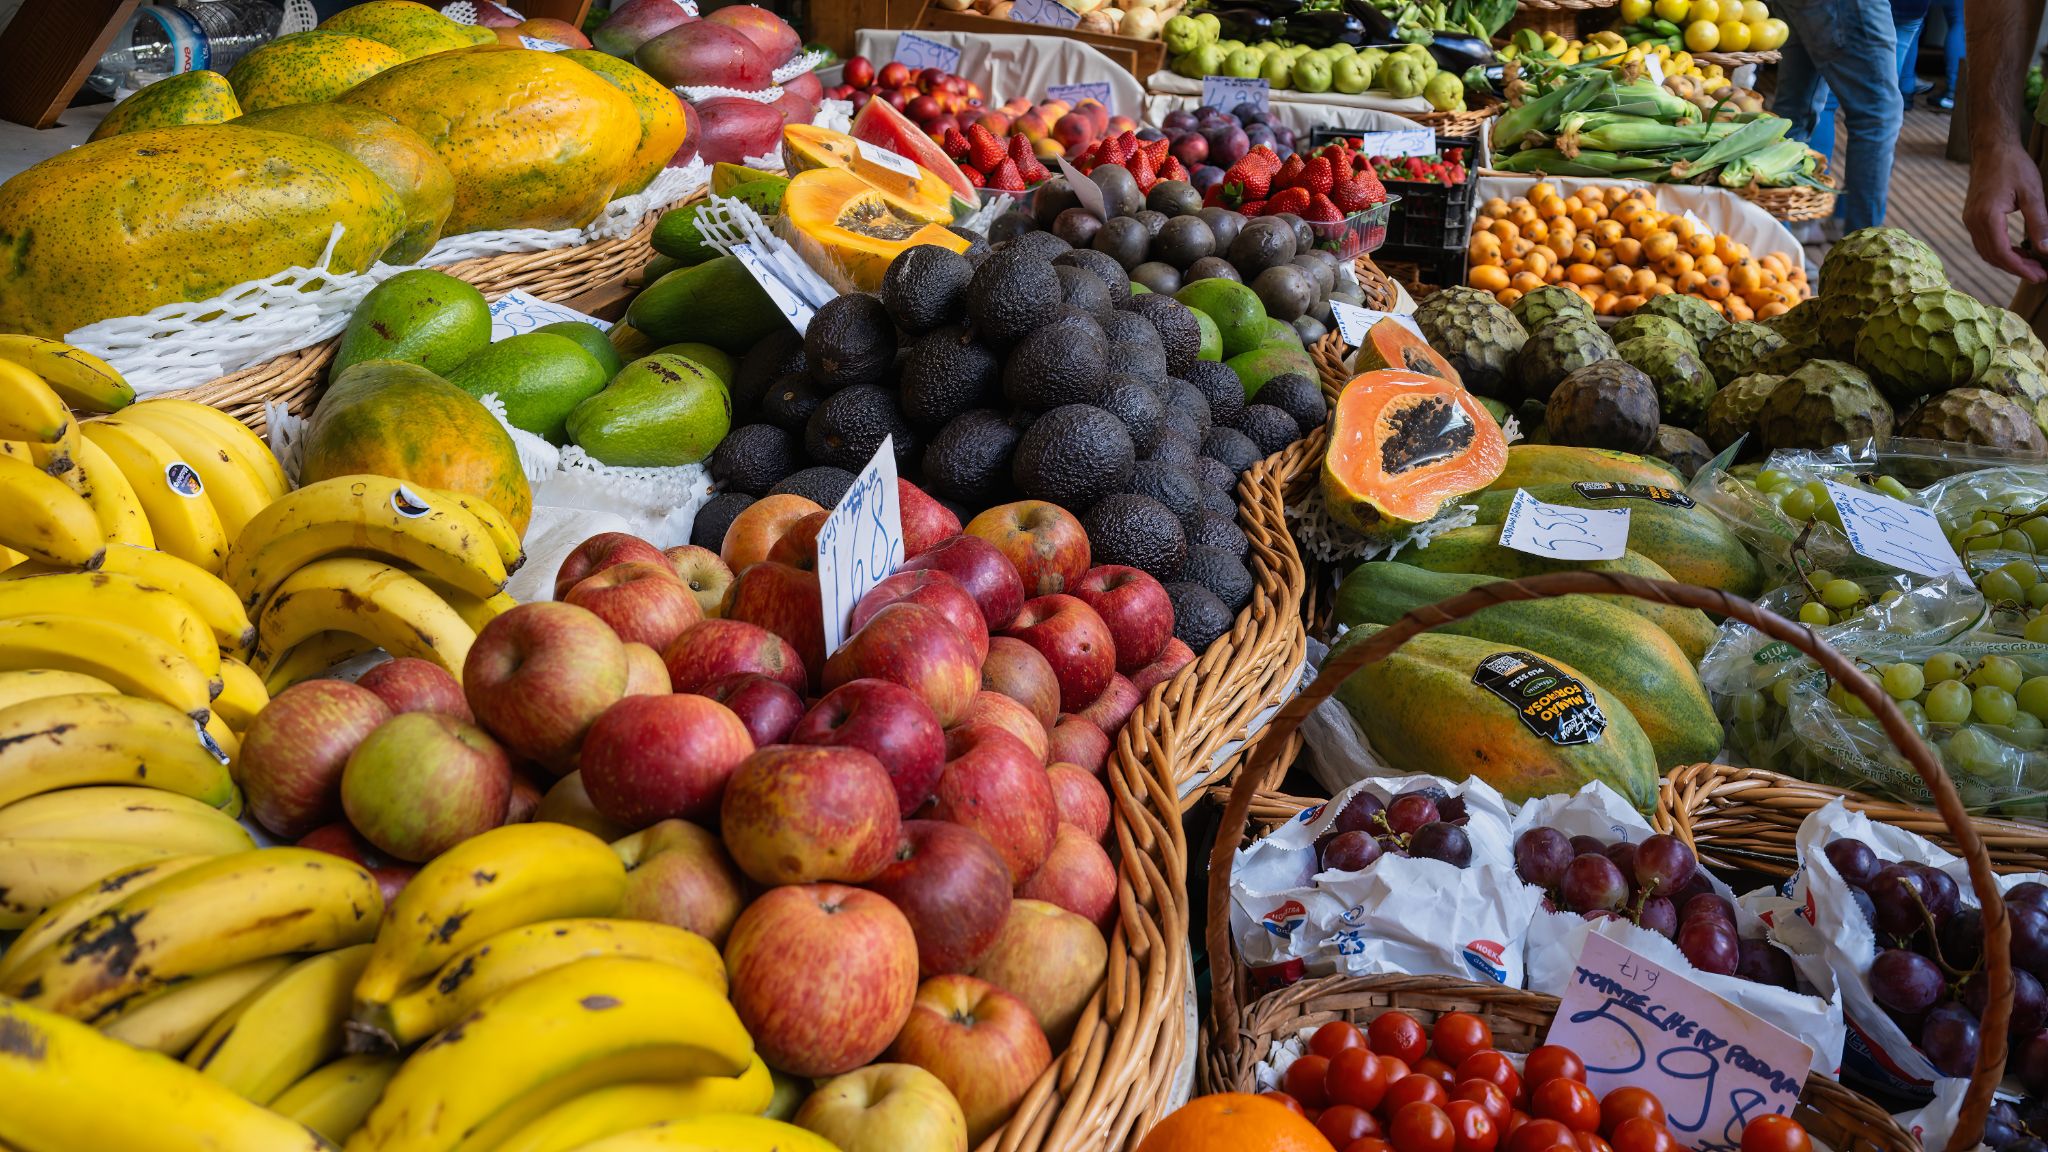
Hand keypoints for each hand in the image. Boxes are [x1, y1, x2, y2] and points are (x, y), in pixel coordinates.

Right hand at [1964, 141, 2047, 282]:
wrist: (1992, 148)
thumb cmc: (2013, 166)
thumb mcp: (2032, 194)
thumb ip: (2039, 224)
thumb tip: (2046, 250)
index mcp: (1987, 217)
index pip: (2002, 253)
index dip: (2021, 268)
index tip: (2039, 275)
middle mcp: (1973, 222)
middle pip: (1992, 257)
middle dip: (2016, 269)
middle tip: (2040, 274)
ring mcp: (1970, 220)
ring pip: (1986, 252)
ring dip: (2008, 262)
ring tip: (2032, 265)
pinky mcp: (1972, 217)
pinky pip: (1984, 242)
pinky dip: (2000, 251)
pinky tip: (2017, 251)